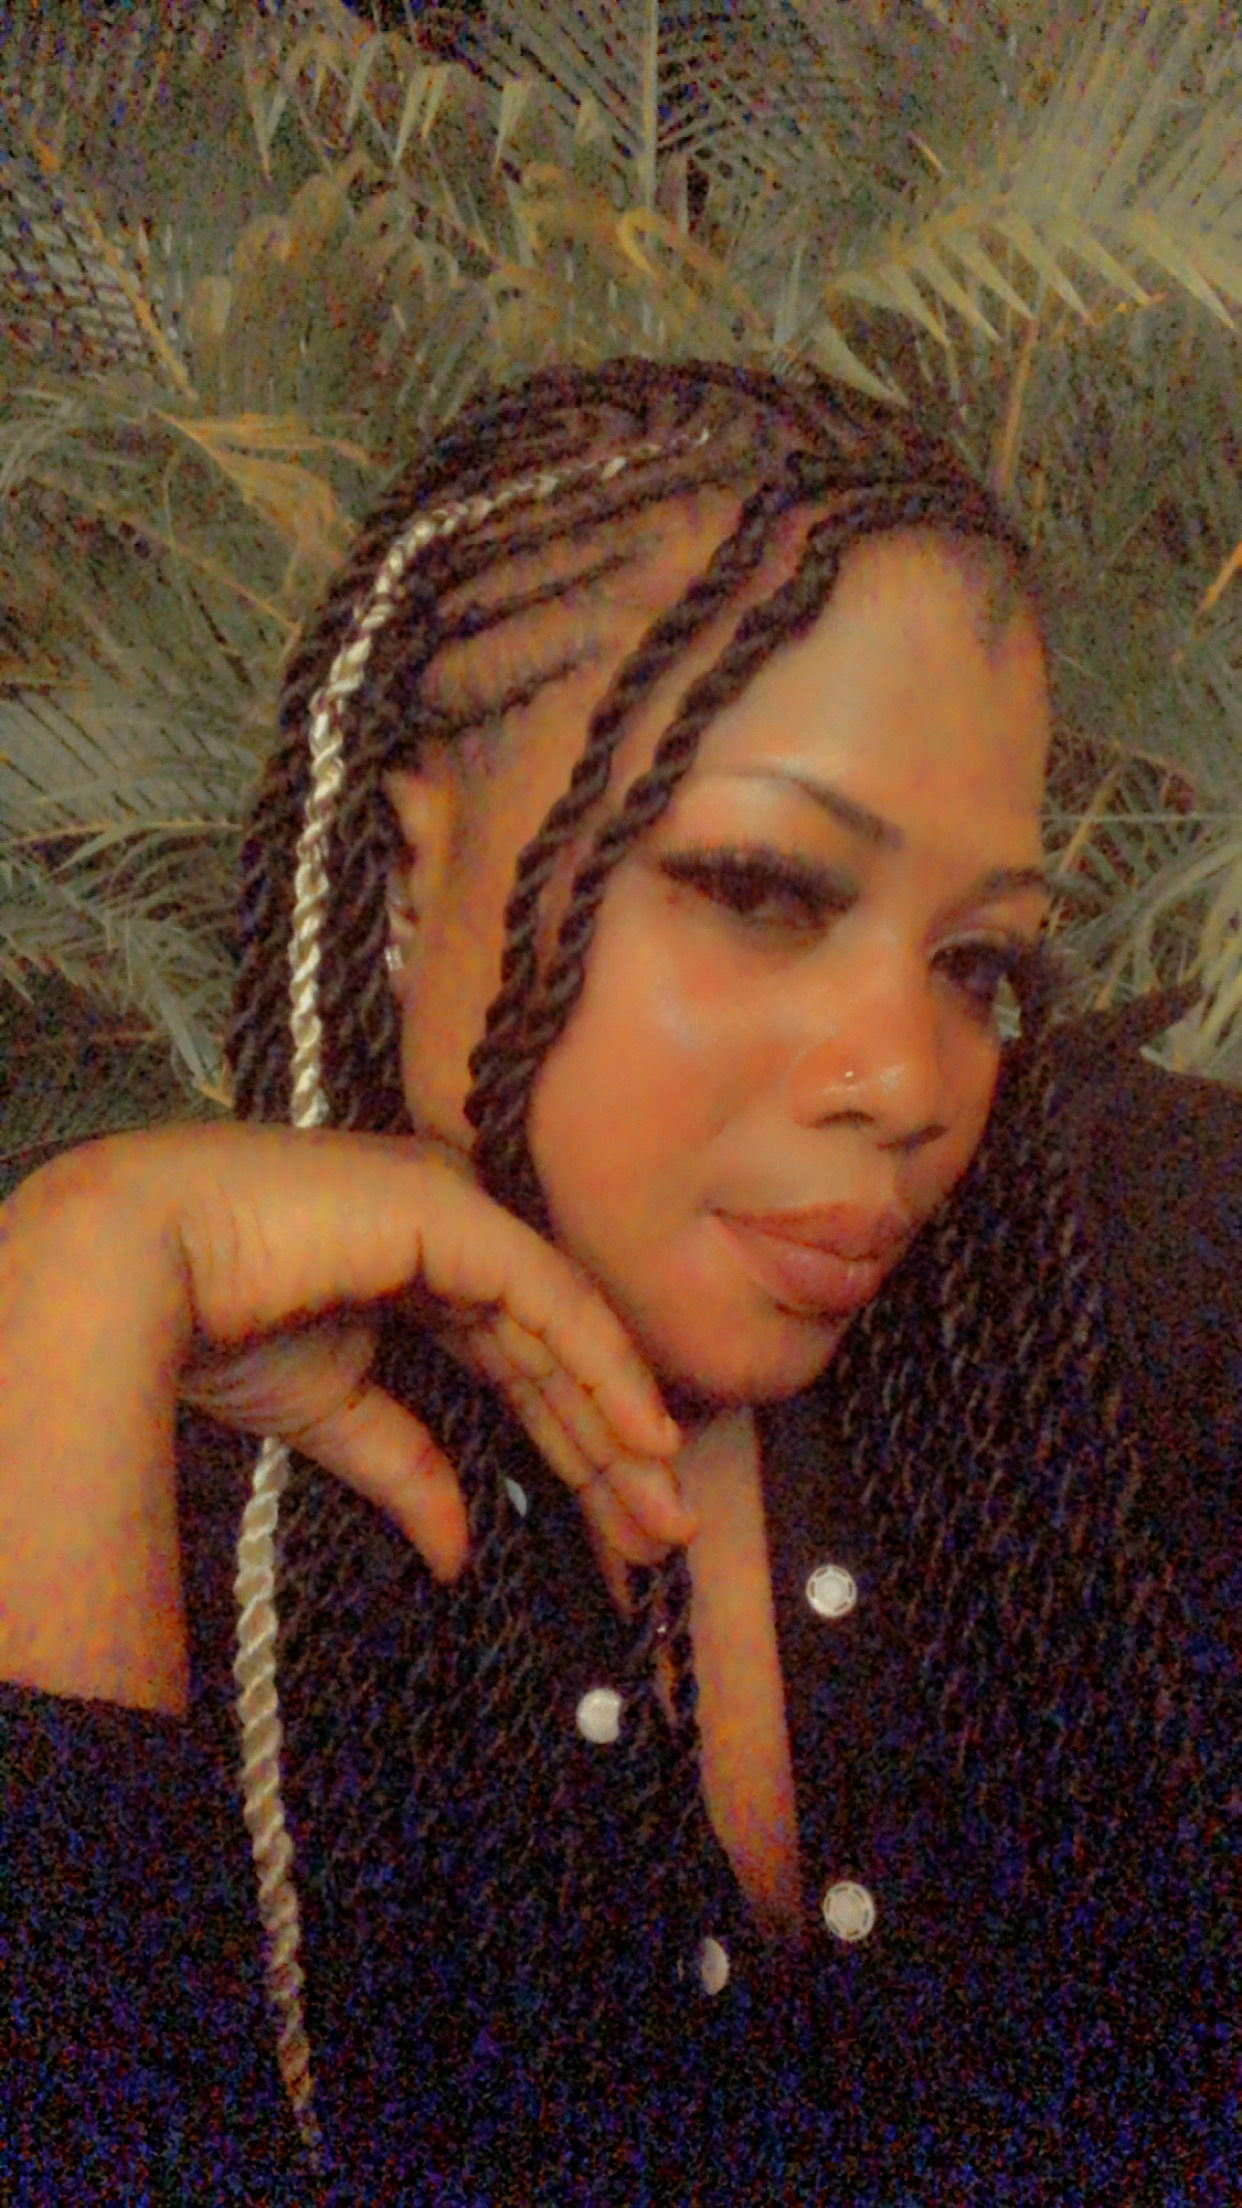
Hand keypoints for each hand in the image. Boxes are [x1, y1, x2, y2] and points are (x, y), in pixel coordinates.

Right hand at [155, 1125, 692, 1578]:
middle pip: (555, 1357)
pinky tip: (644, 1437)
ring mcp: (464, 1211)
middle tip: (663, 1542)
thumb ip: (408, 1468)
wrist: (142, 1270)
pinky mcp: (459, 1211)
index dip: (574, 1454)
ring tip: (666, 1516)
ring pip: (566, 1332)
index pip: (522, 1368)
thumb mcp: (333, 1413)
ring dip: (619, 1428)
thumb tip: (457, 1554)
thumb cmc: (218, 1323)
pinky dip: (601, 1368)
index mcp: (426, 1266)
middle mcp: (460, 1232)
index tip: (616, 1540)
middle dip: (611, 1456)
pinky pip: (550, 1299)